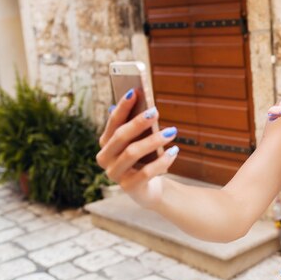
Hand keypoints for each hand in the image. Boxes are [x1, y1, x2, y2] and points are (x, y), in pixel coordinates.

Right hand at [95, 89, 178, 208]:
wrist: (149, 188)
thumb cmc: (144, 158)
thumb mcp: (141, 141)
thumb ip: (140, 126)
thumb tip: (145, 104)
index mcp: (106, 143)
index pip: (113, 122)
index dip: (123, 107)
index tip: (135, 91)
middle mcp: (105, 158)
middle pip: (121, 136)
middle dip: (138, 122)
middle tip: (156, 111)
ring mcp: (115, 174)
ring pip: (132, 153)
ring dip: (153, 140)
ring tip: (172, 131)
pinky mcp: (129, 188)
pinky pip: (146, 172)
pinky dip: (162, 161)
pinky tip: (175, 151)